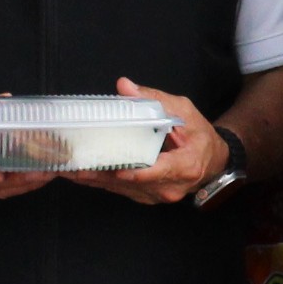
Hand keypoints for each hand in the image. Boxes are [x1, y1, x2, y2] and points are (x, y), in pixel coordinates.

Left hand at [73, 81, 223, 205]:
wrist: (213, 162)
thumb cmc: (201, 137)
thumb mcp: (184, 111)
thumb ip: (154, 99)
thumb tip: (125, 87)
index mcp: (185, 166)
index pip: (156, 171)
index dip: (133, 172)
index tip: (111, 168)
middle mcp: (170, 187)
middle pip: (131, 183)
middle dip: (101, 174)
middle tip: (74, 166)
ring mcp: (158, 195)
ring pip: (122, 189)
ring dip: (95, 180)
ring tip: (69, 171)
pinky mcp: (147, 196)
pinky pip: (122, 191)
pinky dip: (102, 182)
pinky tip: (81, 175)